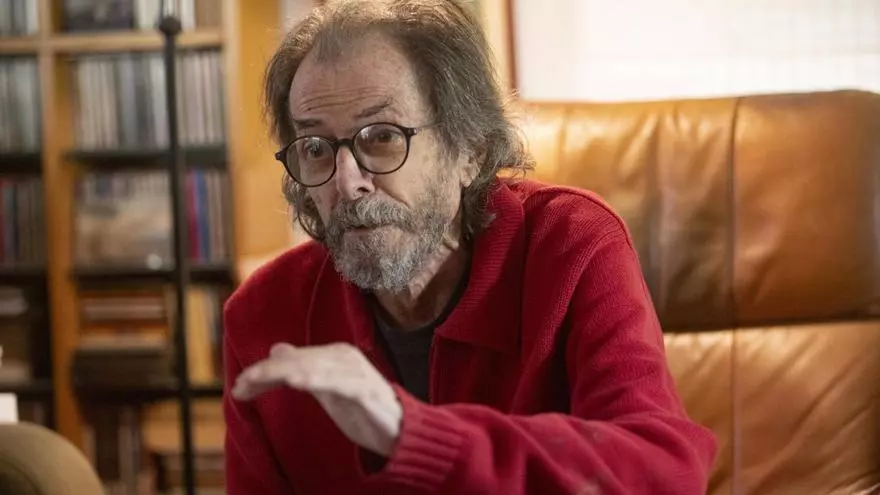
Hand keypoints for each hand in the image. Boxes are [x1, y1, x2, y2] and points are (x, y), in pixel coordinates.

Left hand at [231, 342, 402, 456]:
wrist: (401, 429)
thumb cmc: (363, 409)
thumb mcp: (325, 388)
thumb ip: (303, 369)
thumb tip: (276, 350)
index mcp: (334, 355)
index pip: (291, 360)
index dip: (262, 372)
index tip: (238, 387)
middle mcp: (344, 357)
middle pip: (297, 361)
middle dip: (265, 373)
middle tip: (240, 386)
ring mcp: (355, 373)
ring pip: (312, 368)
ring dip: (282, 373)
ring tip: (258, 380)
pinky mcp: (365, 390)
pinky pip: (338, 383)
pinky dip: (317, 379)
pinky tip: (297, 382)